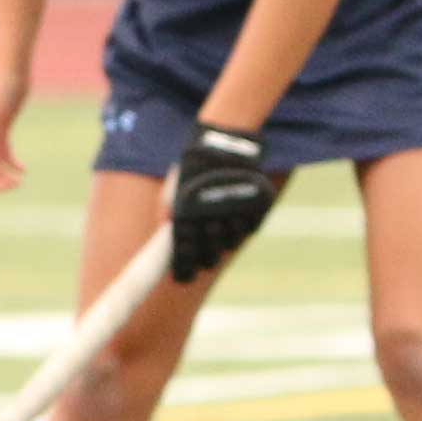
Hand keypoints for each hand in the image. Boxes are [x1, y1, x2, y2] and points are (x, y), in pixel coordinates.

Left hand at [168, 123, 277, 280]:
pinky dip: (241, 231)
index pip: (184, 256)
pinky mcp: (254, 208)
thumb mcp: (172, 188)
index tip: (181, 278)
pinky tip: (234, 225)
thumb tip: (166, 236)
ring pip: (229, 244)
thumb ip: (167, 213)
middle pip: (209, 256)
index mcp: (186, 218)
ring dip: (223, 246)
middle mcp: (210, 220)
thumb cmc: (192, 166)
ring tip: (218, 240)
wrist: (223, 142)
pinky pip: (248, 230)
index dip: (183, 270)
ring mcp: (234, 215)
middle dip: (205, 260)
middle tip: (203, 261)